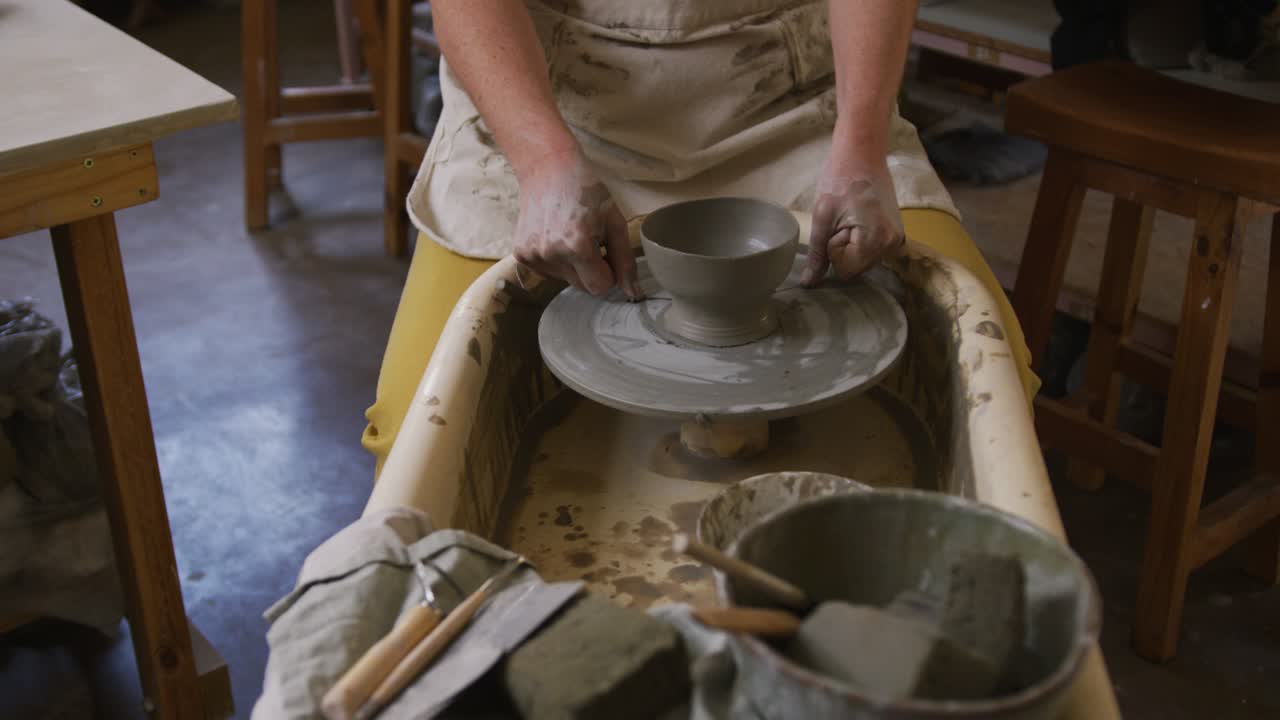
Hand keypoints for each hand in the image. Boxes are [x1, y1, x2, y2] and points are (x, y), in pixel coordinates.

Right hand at [512, 150, 640, 298]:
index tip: (606, 252)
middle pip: (582, 286)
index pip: (600, 287)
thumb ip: (625, 259)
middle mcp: (551, 254)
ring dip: (573, 265)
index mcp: (577, 246)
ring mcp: (532, 255)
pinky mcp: (520, 254)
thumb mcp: (614, 221)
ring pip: (565, 280)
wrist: (548, 168)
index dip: (608, 272)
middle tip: (590, 241)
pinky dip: (555, 260)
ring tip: (570, 234)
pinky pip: (548, 272)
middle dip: (591, 270)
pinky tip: (554, 235)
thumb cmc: (586, 191)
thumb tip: (634, 293)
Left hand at [801, 156, 904, 286]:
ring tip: (851, 216)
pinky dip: (861, 240)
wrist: (862, 152)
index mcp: (876, 240)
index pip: (847, 270)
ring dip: (852, 245)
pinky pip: (872, 249)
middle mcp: (892, 243)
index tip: (837, 224)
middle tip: (844, 219)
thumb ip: (817, 254)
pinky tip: (859, 219)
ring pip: (863, 260)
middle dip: (844, 249)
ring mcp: (897, 238)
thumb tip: (809, 284)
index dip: (835, 251)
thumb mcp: (822, 217)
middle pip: (857, 268)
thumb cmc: (839, 178)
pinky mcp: (896, 232)